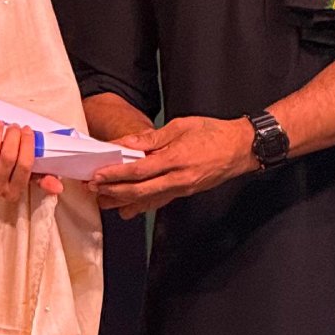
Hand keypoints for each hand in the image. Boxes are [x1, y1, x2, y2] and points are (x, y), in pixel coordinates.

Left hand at [0, 123, 62, 202]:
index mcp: (15, 192)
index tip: (27, 131)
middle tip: (14, 126)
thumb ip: (44, 180)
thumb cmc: (8, 174)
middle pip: (7, 158)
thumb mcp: (28, 178)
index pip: (25, 166)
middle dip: (12, 137)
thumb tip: (58, 187)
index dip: (27, 145)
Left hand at [89, 115, 255, 217]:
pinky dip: (142, 205)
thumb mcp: (180, 126)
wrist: (241, 149)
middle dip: (113, 191)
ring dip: (123, 202)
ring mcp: (182, 189)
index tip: (97, 175)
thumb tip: (126, 143)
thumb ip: (151, 137)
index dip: (115, 175)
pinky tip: (128, 208)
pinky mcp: (185, 193)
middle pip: (139, 191)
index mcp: (175, 159)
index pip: (138, 170)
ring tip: (103, 201)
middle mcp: (178, 179)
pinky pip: (159, 202)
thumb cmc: (213, 133)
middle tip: (94, 189)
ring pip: (147, 200)